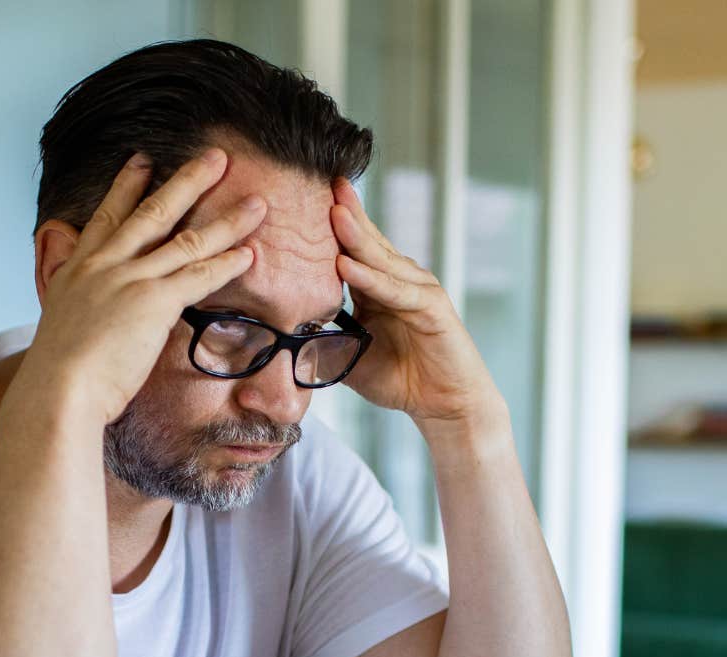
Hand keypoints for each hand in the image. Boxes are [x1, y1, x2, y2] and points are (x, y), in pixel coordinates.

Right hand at [21, 148, 266, 422]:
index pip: (107, 217)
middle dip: (188, 181)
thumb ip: (82, 306)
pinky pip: (198, 276)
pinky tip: (249, 253)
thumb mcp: (62, 325)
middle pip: (154, 212)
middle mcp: (105, 264)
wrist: (58, 388)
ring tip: (255, 203)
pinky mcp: (153, 301)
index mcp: (79, 268)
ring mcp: (130, 278)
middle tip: (215, 158)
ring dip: (225, 220)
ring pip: (187, 239)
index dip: (126, 186)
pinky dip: (226, 263)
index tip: (142, 161)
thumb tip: (95, 312)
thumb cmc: (59, 374)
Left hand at [329, 177, 501, 425]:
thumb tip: (281, 337)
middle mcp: (402, 280)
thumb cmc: (401, 379)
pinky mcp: (432, 308)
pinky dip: (371, 278)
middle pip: (369, 241)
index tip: (308, 195)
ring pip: (381, 260)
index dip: (336, 222)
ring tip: (331, 211)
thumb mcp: (350, 357)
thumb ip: (322, 342)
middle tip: (324, 181)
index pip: (354, 247)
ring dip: (355, 237)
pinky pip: (396, 291)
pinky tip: (346, 265)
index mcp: (381, 286)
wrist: (445, 405)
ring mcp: (419, 290)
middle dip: (346, 211)